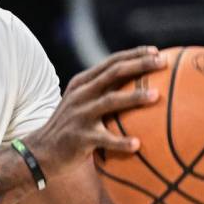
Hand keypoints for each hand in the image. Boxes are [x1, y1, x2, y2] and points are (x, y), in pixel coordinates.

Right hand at [24, 46, 166, 179]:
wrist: (41, 152)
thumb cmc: (71, 128)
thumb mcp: (81, 104)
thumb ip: (102, 93)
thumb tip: (139, 88)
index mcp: (82, 83)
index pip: (111, 62)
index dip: (134, 55)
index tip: (157, 52)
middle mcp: (81, 95)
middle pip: (113, 74)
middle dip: (139, 65)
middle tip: (163, 63)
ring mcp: (79, 115)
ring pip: (110, 102)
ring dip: (134, 97)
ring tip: (157, 96)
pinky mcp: (79, 138)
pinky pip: (103, 139)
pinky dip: (120, 141)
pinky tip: (137, 144)